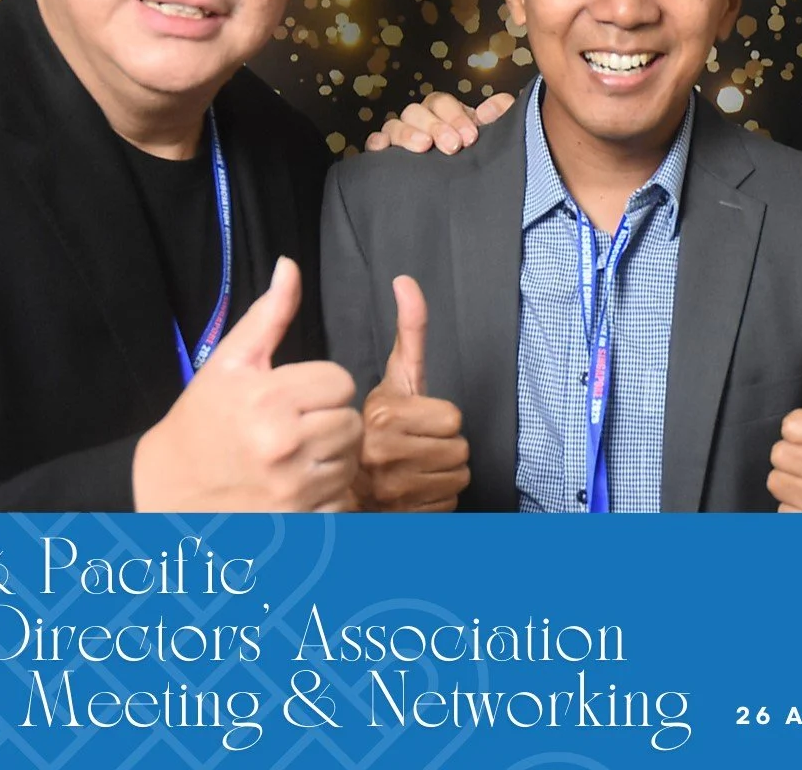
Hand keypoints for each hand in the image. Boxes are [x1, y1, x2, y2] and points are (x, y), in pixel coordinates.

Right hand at [133, 257, 361, 511]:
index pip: (341, 382)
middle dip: (330, 421)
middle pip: (351, 422)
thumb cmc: (203, 420)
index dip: (322, 387)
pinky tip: (296, 487)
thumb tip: (290, 266)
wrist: (168, 488)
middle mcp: (283, 445)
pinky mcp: (296, 524)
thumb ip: (268, 315)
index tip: (295, 396)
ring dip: (332, 458)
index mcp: (269, 400)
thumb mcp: (230, 362)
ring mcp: (291, 489)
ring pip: (350, 461)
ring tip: (296, 455)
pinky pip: (340, 501)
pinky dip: (326, 496)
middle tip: (296, 426)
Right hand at [355, 275, 469, 510]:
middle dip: (442, 447)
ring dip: (441, 474)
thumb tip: (407, 282)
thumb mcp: (392, 378)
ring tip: (412, 468)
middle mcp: (381, 454)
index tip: (411, 422)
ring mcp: (391, 491)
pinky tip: (412, 492)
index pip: (453, 417)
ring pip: (458, 477)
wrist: (342, 488)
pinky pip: (448, 505)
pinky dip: (435, 500)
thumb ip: (409, 332)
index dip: (437, 419)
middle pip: (460, 448)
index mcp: (381, 415)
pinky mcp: (400, 518)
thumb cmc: (374, 431)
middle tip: (414, 447)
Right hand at [364, 92, 514, 153]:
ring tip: (424, 147)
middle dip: (434, 126)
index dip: (455, 116)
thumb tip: (486, 110)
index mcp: (445, 115)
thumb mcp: (499, 135)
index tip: (470, 138)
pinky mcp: (389, 159)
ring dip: (407, 134)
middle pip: (417, 111)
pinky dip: (377, 143)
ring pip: (394, 125)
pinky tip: (383, 149)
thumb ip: (502, 113)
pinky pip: (375, 143)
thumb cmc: (482, 158)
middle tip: (452, 146)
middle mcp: (422, 123)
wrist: (472, 198)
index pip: (442, 103)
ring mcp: (404, 139)